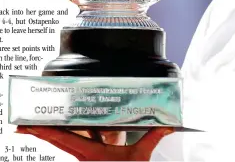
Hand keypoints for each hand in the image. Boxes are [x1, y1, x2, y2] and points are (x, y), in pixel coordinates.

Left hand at [16, 126, 173, 160]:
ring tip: (38, 122)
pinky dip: (70, 135)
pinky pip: (77, 143)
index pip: (62, 138)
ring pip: (65, 142)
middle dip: (39, 131)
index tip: (25, 125)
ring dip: (53, 133)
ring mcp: (85, 157)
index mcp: (90, 153)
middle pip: (57, 139)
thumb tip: (166, 125)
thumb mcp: (140, 156)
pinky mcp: (91, 158)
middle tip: (21, 122)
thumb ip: (152, 137)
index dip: (43, 131)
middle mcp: (83, 155)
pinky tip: (71, 127)